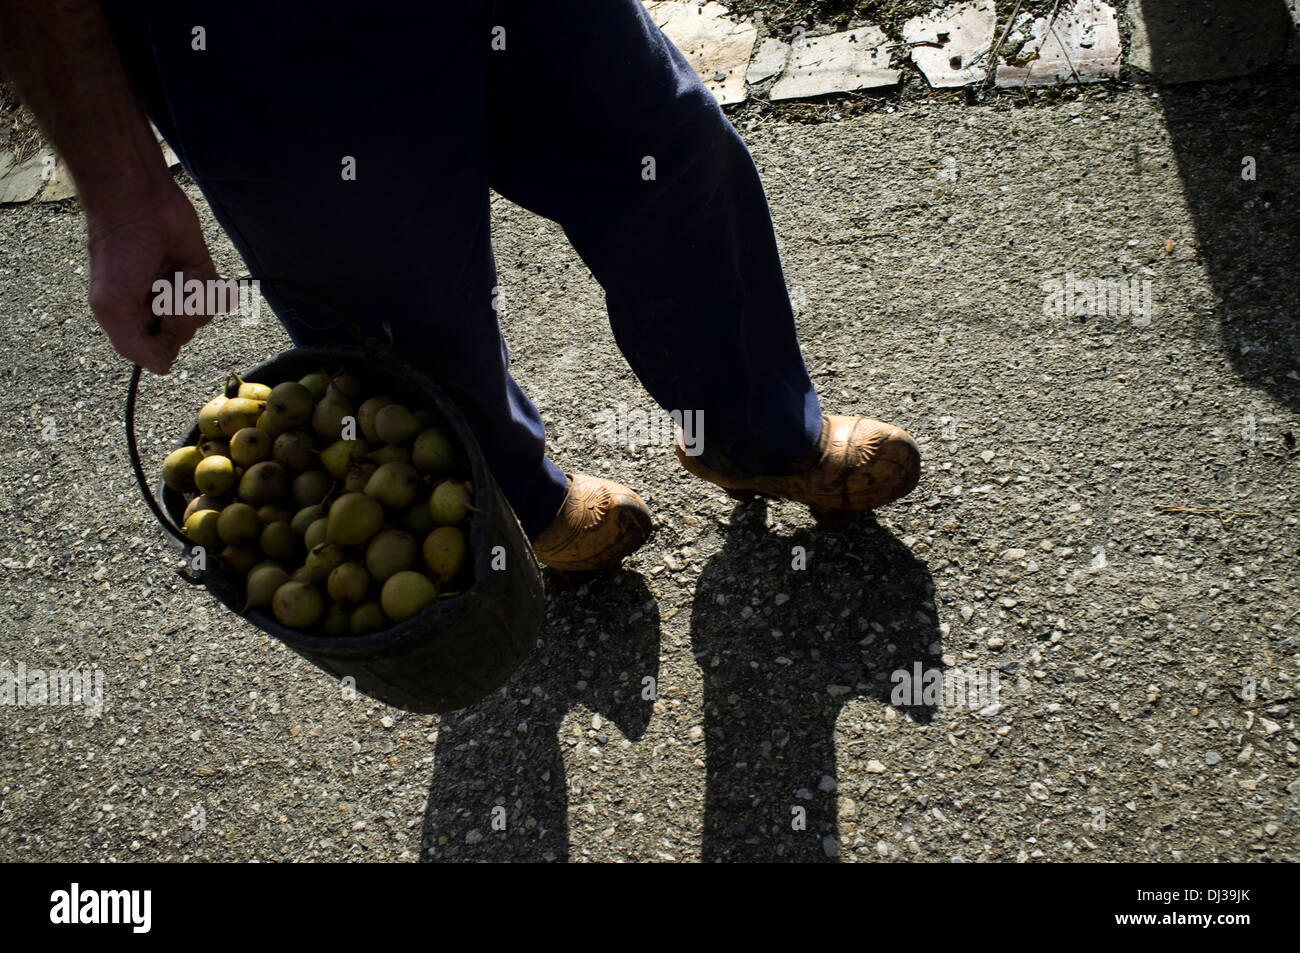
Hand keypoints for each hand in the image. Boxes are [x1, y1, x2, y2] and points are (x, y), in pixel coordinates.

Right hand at [85, 181, 218, 374]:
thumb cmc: (119, 254)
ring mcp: (183, 294)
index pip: (160, 353)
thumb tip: (163, 369)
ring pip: (204, 317)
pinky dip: (210, 285)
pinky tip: (192, 269)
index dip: (162, 340)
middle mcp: (159, 311)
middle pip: (184, 335)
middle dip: (176, 312)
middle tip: (159, 287)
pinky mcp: (204, 276)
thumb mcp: (111, 305)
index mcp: (133, 322)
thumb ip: (132, 345)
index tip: (151, 316)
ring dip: (192, 294)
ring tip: (174, 273)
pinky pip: (219, 298)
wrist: (141, 207)